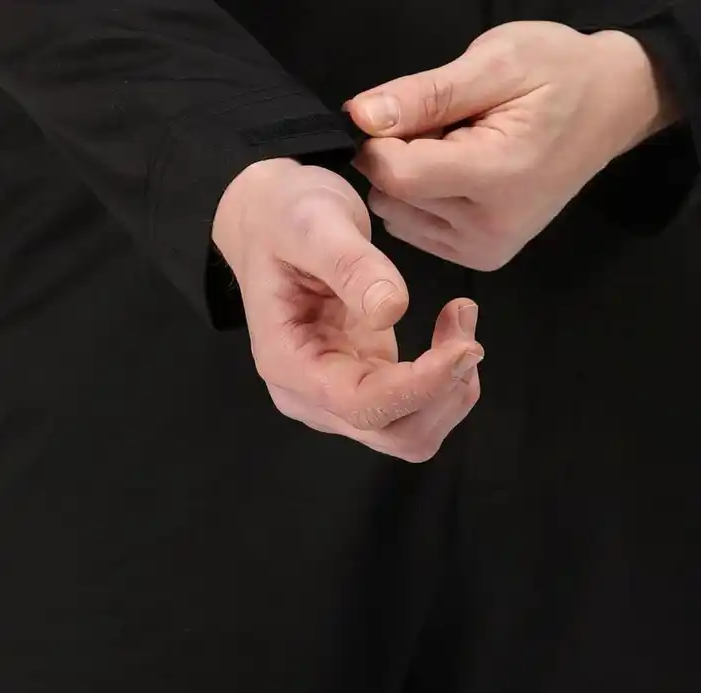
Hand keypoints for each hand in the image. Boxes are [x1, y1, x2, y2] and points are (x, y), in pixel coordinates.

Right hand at [213, 158, 483, 461]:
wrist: (271, 220)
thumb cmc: (284, 216)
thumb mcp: (312, 223)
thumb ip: (349, 265)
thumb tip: (391, 312)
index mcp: (288, 363)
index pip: (360, 405)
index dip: (419, 387)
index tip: (465, 346)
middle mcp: (310, 394)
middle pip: (393, 434)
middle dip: (443, 390)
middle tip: (464, 321)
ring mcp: (337, 394)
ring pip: (411, 430)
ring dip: (451, 387)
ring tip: (460, 319)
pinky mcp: (364, 381)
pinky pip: (416, 405)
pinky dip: (447, 376)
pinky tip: (450, 327)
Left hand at [345, 22, 677, 269]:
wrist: (608, 111)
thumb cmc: (558, 76)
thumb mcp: (495, 62)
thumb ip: (425, 94)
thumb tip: (361, 116)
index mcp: (498, 177)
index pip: (397, 175)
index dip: (379, 141)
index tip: (398, 111)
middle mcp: (488, 229)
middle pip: (393, 196)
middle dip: (398, 156)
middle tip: (443, 126)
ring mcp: (482, 250)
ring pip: (396, 215)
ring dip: (407, 180)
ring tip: (454, 150)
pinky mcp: (478, 258)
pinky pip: (412, 229)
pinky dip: (418, 200)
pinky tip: (454, 176)